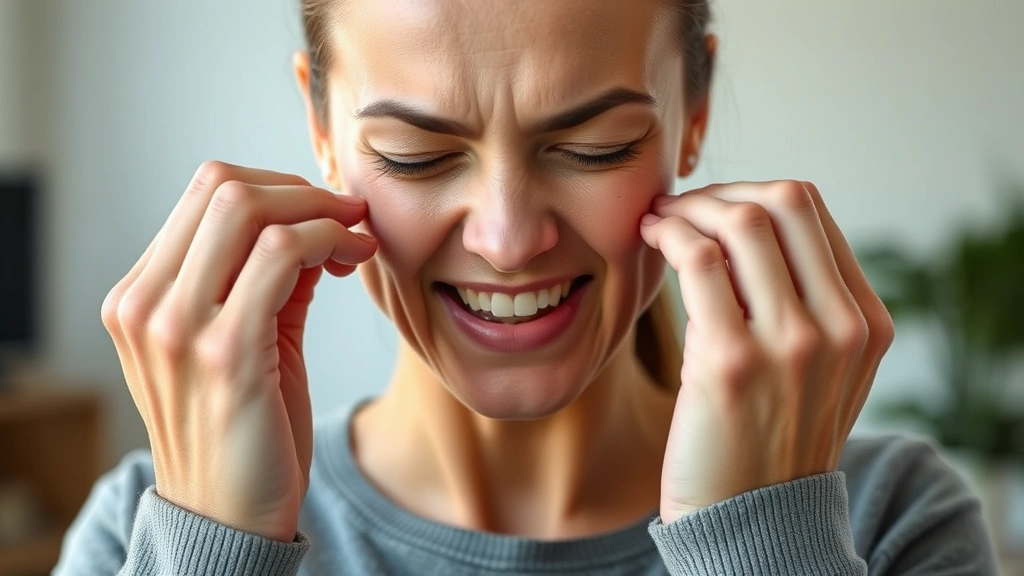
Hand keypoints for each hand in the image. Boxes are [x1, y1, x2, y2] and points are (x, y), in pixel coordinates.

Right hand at [101, 162, 375, 540]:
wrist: (229, 519)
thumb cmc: (242, 432)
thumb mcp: (244, 342)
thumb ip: (265, 280)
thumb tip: (312, 222)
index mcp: (140, 298)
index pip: (203, 193)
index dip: (276, 187)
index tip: (323, 211)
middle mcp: (145, 305)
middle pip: (222, 186)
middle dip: (301, 190)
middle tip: (348, 215)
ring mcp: (176, 328)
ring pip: (248, 209)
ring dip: (320, 212)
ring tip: (356, 237)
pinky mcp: (224, 353)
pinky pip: (282, 255)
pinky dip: (328, 241)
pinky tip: (352, 260)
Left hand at [639, 181, 893, 523]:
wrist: (751, 521)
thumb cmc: (767, 439)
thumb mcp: (817, 372)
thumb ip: (806, 305)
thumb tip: (742, 223)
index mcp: (865, 324)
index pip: (813, 214)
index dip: (751, 194)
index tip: (711, 206)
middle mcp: (840, 328)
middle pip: (784, 201)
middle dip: (721, 191)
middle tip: (680, 206)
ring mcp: (791, 343)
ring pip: (741, 222)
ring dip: (688, 209)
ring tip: (657, 221)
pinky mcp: (730, 360)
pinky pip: (698, 260)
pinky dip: (668, 235)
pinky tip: (649, 240)